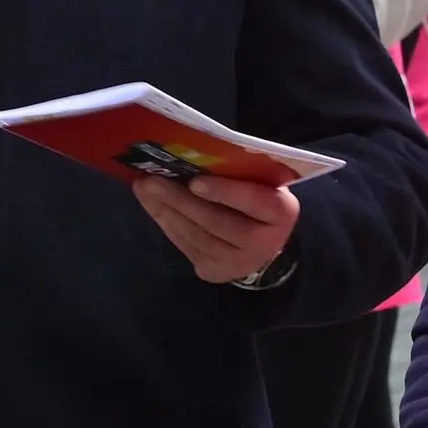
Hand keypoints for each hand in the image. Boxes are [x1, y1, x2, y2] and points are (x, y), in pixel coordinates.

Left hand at [132, 172, 299, 284]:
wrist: (264, 246)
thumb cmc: (258, 200)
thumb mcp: (261, 183)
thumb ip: (239, 173)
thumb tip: (192, 154)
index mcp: (281, 212)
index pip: (254, 201)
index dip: (224, 192)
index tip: (195, 181)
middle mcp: (264, 243)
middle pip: (217, 221)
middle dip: (180, 200)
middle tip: (151, 180)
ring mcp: (238, 263)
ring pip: (196, 236)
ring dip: (166, 211)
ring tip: (145, 190)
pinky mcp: (216, 272)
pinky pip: (186, 246)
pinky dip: (167, 224)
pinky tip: (154, 207)